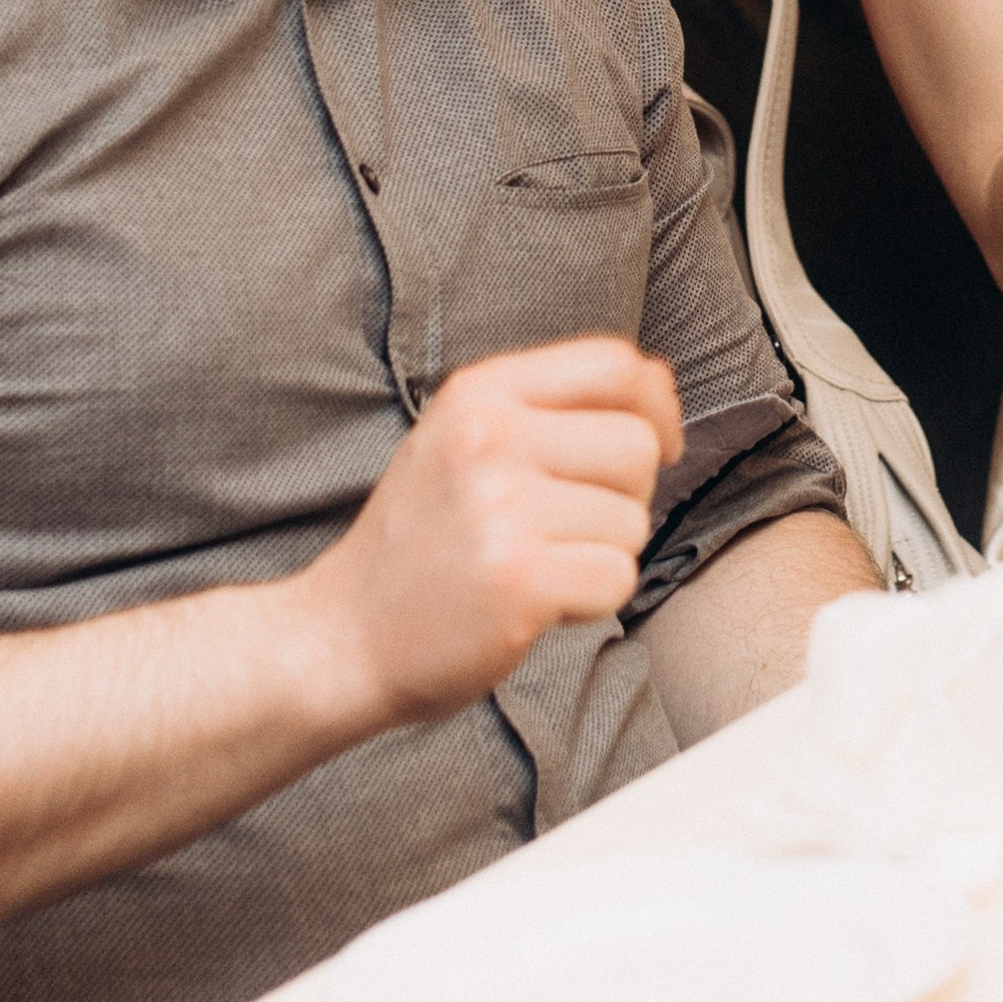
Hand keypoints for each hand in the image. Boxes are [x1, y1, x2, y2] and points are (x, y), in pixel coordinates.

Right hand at [295, 338, 682, 731]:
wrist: (342, 637)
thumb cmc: (420, 541)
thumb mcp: (462, 439)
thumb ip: (545, 408)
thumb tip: (657, 391)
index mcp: (481, 392)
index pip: (614, 365)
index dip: (657, 404)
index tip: (660, 443)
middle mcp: (490, 437)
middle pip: (635, 446)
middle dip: (626, 495)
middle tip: (573, 527)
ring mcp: (502, 508)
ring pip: (632, 521)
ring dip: (603, 554)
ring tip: (540, 564)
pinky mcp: (519, 579)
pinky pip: (617, 579)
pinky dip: (593, 601)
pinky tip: (540, 602)